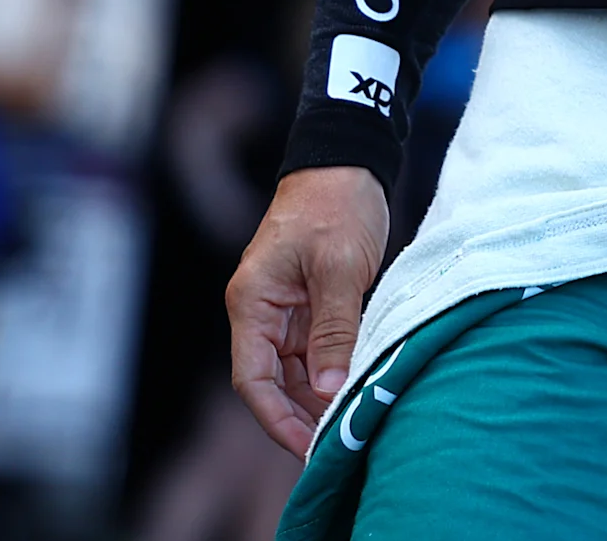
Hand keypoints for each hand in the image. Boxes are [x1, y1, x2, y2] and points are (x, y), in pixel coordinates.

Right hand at [228, 166, 388, 456]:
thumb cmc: (337, 206)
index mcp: (253, 303)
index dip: (276, 417)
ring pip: (294, 368)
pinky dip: (331, 370)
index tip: (306, 445)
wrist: (347, 162)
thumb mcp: (341, 267)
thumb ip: (334, 328)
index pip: (253, 377)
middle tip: (336, 443)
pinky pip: (314, 348)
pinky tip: (354, 388)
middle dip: (299, 414)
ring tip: (348, 423)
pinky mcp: (310, 302)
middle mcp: (261, 311)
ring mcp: (285, 308)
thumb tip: (327, 386)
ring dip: (317, 396)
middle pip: (272, 380)